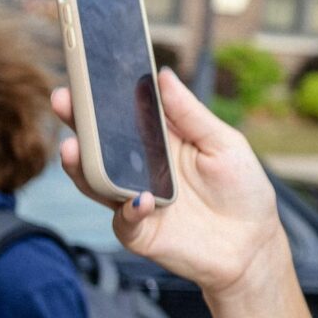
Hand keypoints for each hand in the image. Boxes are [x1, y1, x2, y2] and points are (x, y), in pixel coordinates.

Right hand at [53, 69, 285, 296]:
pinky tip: (141, 199)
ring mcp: (135, 200)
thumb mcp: (224, 143)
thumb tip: (163, 75)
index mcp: (159, 141)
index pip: (123, 115)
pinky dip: (130, 210)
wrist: (253, 245)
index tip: (84, 72)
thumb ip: (190, 114)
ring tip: (73, 147)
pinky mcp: (140, 232)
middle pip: (99, 144)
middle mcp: (140, 169)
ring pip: (97, 181)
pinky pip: (124, 221)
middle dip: (77, 122)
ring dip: (82, 165)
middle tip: (63, 100)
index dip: (102, 96)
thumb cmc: (242, 189)